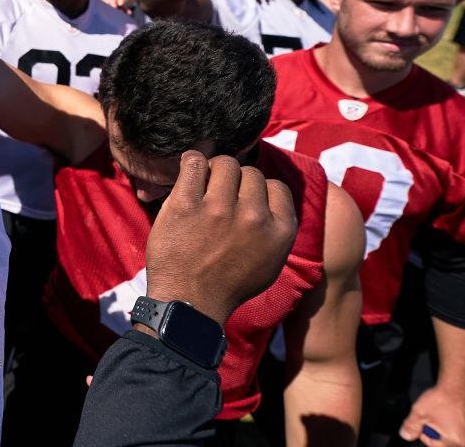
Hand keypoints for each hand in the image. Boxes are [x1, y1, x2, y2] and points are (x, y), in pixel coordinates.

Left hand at [144, 152, 296, 324]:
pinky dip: (191, 162)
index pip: (276, 186)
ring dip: (213, 170)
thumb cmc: (227, 284)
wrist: (189, 303)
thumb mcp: (270, 261)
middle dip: (234, 182)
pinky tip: (189, 170)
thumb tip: (269, 194)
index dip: (258, 190)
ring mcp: (219, 209)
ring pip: (224, 164)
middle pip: (249, 173)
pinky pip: (194, 163)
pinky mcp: (186, 204)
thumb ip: (274, 227)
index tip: (243, 200)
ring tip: (202, 186)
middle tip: (218, 196)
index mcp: (280, 230)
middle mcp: (254, 216)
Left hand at [401, 386, 464, 446]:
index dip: (424, 433)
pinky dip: (450, 425)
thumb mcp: (420, 412)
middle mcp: (464, 440)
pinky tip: (447, 415)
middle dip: (434, 431)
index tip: (424, 423)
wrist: (455, 388)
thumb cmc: (442, 399)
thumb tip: (406, 436)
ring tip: (441, 415)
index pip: (433, 445)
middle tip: (433, 418)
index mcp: (455, 440)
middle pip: (443, 442)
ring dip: (442, 429)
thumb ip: (411, 426)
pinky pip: (456, 431)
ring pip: (449, 437)